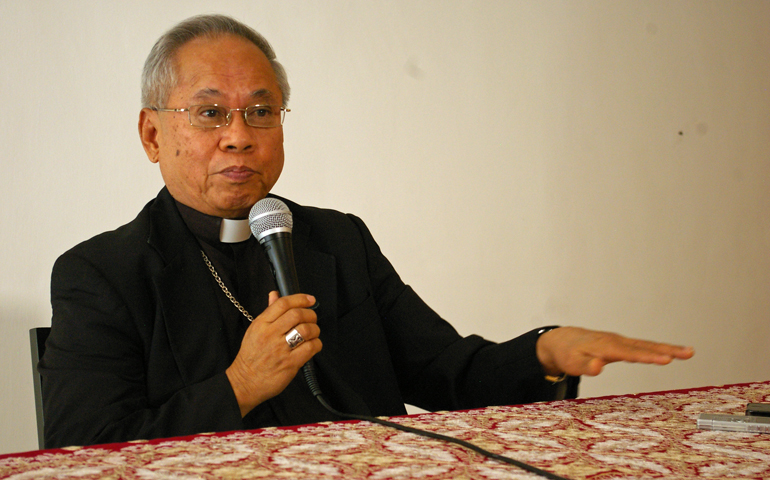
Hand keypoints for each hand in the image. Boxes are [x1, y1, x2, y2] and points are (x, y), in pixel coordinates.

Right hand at [226, 292, 321, 416]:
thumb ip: (268, 312)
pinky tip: (312, 345)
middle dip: (310, 314)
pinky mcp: (290, 364)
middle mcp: (270, 334)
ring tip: (313, 333)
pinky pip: (310, 348)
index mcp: (261, 324)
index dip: (300, 298)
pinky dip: (316, 344)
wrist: (245, 382)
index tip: (310, 299)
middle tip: (312, 319)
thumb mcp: (255, 330)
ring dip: (315, 329)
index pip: (283, 303)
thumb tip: (275, 294)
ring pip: (306, 330)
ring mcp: (280, 349)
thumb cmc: (251, 356)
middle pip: (297, 314)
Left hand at [536, 326, 693, 376]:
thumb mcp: (573, 363)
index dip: (648, 357)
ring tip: (689, 352)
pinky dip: (657, 349)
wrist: (562, 341)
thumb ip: (586, 366)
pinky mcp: (621, 344)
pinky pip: (642, 346)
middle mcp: (616, 341)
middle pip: (644, 346)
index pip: (630, 353)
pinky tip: (671, 353)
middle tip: (689, 353)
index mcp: (606, 346)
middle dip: (667, 350)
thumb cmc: (568, 354)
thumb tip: (599, 366)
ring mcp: (620, 341)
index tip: (666, 360)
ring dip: (667, 348)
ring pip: (646, 345)